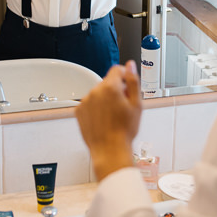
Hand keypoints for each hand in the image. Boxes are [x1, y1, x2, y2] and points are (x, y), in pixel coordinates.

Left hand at [75, 61, 142, 179]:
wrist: (109, 150)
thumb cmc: (124, 131)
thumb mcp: (136, 104)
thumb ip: (133, 81)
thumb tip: (130, 66)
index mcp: (111, 87)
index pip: (116, 70)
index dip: (124, 76)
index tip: (127, 85)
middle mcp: (95, 91)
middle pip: (107, 82)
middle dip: (116, 90)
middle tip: (123, 106)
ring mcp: (85, 101)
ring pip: (98, 93)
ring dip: (105, 99)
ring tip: (113, 116)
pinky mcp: (79, 111)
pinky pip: (89, 103)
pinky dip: (95, 108)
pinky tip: (103, 120)